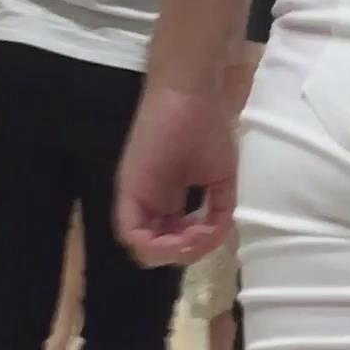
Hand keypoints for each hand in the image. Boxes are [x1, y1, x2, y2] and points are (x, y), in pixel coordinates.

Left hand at [117, 80, 235, 267]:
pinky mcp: (129, 192)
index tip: (210, 233)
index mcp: (167, 201)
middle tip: (203, 235)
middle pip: (159, 250)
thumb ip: (216, 211)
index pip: (173, 241)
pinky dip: (159, 246)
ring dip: (174, 252)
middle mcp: (149, 203)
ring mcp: (137, 199)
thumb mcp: (220, 180)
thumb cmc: (207, 129)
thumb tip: (210, 237)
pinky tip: (185, 233)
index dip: (194, 247)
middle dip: (186, 252)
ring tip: (195, 234)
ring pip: (144, 249)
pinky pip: (133, 236)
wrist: (191, 97)